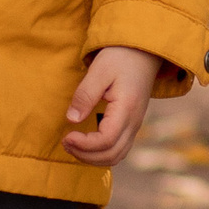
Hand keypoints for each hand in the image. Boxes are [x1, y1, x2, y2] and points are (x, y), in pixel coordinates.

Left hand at [62, 44, 157, 167]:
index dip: (84, 145)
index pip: (106, 140)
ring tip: (72, 145)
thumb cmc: (121, 57)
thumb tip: (71, 119)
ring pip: (116, 155)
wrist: (144, 51)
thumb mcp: (99, 70)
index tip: (66, 136)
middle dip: (85, 155)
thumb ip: (85, 95)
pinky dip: (102, 153)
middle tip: (65, 142)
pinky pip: (119, 148)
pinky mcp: (132, 124)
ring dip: (93, 157)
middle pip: (112, 154)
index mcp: (127, 109)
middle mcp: (134, 122)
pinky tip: (86, 143)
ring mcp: (135, 125)